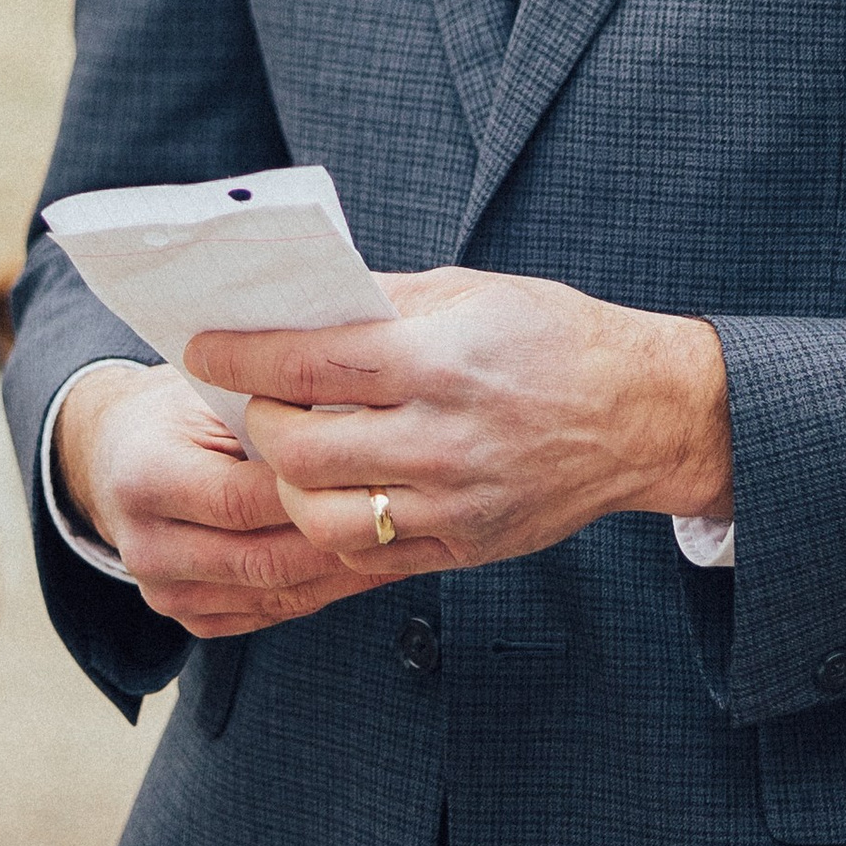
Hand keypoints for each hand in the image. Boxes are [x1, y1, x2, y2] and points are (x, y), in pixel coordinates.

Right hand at [52, 361, 374, 638]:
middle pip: (261, 558)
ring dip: (341, 574)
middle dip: (337, 539)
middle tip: (400, 516)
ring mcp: (163, 591)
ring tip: (397, 543)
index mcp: (142, 477)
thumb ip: (265, 409)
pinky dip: (320, 591)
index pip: (241, 498)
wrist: (116, 458)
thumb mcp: (207, 392)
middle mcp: (144, 546)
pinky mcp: (187, 618)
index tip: (374, 469)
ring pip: (273, 594)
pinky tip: (365, 565)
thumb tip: (352, 411)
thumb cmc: (178, 410)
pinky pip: (269, 612)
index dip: (310, 490)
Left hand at [183, 268, 731, 592]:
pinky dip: (335, 526)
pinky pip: (372, 553)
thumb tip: (293, 304)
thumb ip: (378, 303)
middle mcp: (446, 438)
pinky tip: (331, 491)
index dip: (242, 356)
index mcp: (440, 361)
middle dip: (258, 426)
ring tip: (288, 455)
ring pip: (327, 518)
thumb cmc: (553, 337)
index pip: (310, 364)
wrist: (643, 413)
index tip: (203, 348)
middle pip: (304, 451)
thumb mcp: (468, 293)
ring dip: (288, 487)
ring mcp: (457, 501)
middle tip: (250, 405)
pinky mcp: (468, 545)